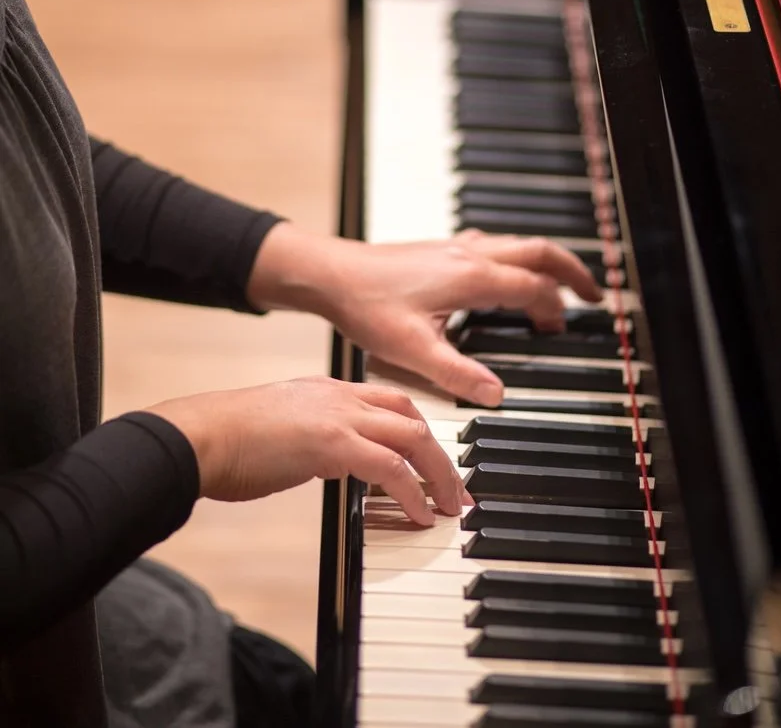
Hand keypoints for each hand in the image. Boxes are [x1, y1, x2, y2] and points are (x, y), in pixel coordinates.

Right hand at [150, 376, 465, 525]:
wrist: (199, 436)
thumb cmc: (228, 441)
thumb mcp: (283, 430)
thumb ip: (314, 439)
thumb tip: (330, 463)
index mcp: (328, 390)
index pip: (391, 402)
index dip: (419, 432)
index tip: (434, 462)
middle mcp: (340, 395)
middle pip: (411, 416)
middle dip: (441, 454)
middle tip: (456, 491)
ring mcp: (338, 415)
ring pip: (412, 438)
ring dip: (438, 474)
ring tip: (448, 507)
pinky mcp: (332, 443)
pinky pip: (390, 468)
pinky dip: (411, 493)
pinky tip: (417, 515)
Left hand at [247, 225, 602, 406]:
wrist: (330, 273)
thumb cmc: (365, 305)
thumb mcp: (411, 348)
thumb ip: (456, 373)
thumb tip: (496, 393)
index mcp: (471, 276)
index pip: (532, 287)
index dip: (554, 307)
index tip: (566, 327)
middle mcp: (469, 255)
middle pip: (538, 251)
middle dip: (571, 270)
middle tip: (593, 294)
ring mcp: (454, 248)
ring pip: (517, 245)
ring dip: (544, 262)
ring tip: (559, 285)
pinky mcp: (440, 250)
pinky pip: (493, 246)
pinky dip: (515, 259)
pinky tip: (504, 275)